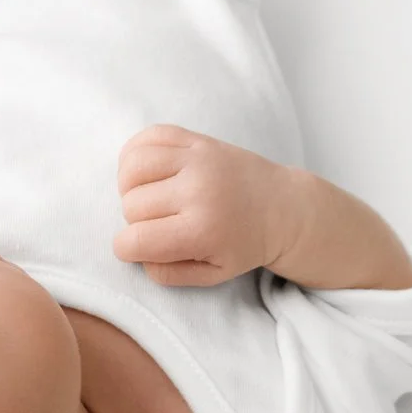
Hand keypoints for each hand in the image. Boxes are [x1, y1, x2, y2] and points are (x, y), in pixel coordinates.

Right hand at [114, 125, 304, 286]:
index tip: (140, 248)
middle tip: (158, 223)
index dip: (127, 249)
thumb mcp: (211, 276)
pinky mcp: (198, 140)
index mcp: (202, 230)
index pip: (135, 240)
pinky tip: (147, 171)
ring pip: (132, 168)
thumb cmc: (243, 245)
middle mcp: (198, 191)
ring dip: (130, 187)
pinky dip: (136, 154)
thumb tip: (136, 252)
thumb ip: (167, 274)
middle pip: (131, 205)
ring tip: (148, 196)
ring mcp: (198, 160)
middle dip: (135, 220)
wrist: (284, 208)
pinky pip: (148, 136)